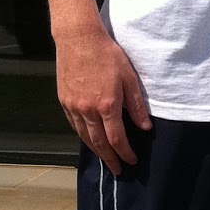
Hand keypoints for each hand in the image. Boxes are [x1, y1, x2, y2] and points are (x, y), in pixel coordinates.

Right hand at [54, 25, 150, 175]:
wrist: (78, 38)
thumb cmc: (108, 55)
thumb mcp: (129, 78)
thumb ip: (137, 105)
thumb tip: (145, 127)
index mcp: (106, 105)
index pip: (117, 139)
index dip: (124, 153)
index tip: (131, 161)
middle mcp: (87, 110)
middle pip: (99, 143)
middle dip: (109, 159)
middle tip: (117, 170)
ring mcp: (73, 106)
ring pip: (84, 136)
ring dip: (95, 151)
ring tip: (105, 159)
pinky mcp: (64, 100)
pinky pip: (73, 125)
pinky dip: (82, 136)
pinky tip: (89, 140)